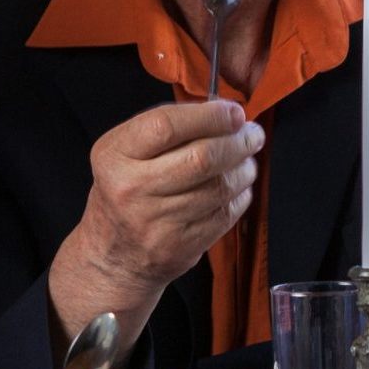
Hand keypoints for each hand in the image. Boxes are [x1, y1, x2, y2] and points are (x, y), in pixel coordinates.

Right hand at [61, 100, 264, 316]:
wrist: (115, 254)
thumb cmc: (125, 189)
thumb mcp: (124, 150)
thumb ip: (167, 126)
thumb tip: (223, 114)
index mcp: (116, 156)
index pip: (167, 126)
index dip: (209, 116)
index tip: (234, 113)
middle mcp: (133, 189)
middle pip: (201, 158)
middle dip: (238, 141)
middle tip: (253, 135)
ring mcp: (157, 221)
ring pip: (219, 187)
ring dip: (244, 168)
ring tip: (247, 159)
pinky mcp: (182, 245)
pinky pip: (225, 213)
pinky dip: (241, 195)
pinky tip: (239, 186)